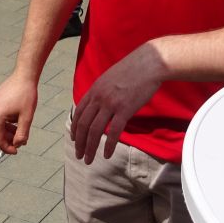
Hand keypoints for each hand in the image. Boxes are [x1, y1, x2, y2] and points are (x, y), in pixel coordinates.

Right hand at [0, 73, 37, 154]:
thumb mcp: (27, 117)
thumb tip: (18, 145)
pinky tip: (17, 119)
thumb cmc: (26, 95)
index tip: (16, 151)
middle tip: (22, 141)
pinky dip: (7, 121)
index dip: (6, 148)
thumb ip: (22, 134)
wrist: (25, 76)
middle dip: (9, 138)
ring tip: (21, 129)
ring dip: (9, 130)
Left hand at [70, 43, 163, 163]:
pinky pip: (114, 132)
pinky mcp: (125, 109)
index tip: (74, 140)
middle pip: (84, 124)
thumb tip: (100, 105)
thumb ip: (102, 91)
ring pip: (95, 130)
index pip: (79, 113)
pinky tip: (106, 155)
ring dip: (90, 147)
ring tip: (89, 160)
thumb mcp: (110, 77)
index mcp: (95, 89)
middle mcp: (99, 97)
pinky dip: (109, 145)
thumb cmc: (133, 70)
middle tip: (79, 155)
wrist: (149, 63)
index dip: (75, 129)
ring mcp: (111, 103)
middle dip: (80, 143)